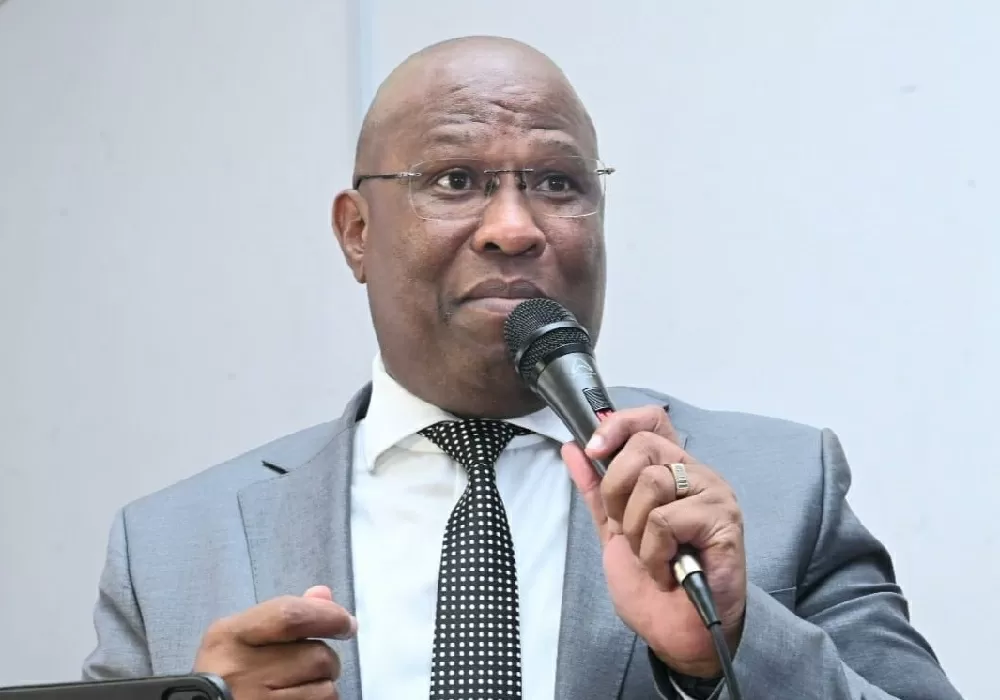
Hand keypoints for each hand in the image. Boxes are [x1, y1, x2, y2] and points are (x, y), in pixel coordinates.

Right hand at [193, 586, 356, 699]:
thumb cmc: (227, 672)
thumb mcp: (243, 637)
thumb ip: (285, 613)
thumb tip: (325, 596)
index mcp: (230, 637)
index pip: (290, 617)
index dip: (328, 616)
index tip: (345, 623)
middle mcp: (240, 671)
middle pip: (316, 656)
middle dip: (325, 659)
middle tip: (312, 664)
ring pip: (324, 689)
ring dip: (323, 685)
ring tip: (300, 685)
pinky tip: (298, 699)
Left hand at [561, 407, 746, 677]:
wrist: (678, 630)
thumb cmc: (654, 583)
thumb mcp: (613, 530)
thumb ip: (595, 489)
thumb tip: (572, 447)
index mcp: (673, 470)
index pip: (652, 419)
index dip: (619, 424)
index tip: (592, 449)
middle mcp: (696, 475)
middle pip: (644, 445)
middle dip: (616, 490)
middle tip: (625, 528)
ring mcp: (714, 495)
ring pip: (652, 482)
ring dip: (636, 530)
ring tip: (652, 556)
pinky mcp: (723, 522)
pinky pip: (666, 520)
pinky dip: (655, 553)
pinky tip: (668, 571)